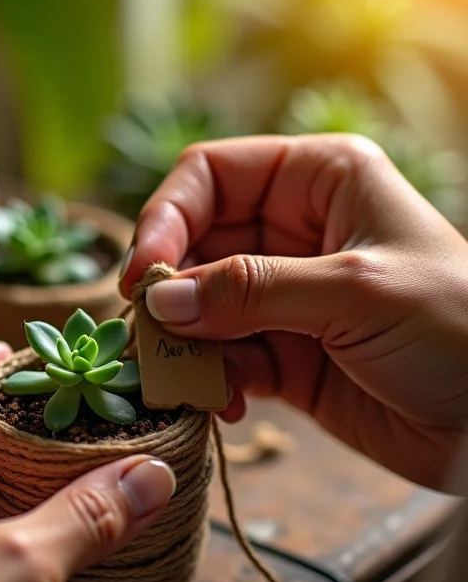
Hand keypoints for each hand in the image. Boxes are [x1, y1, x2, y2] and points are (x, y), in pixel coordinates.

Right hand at [120, 134, 467, 488]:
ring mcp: (283, 298)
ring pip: (200, 308)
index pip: (210, 176)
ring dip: (185, 345)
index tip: (145, 275)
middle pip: (195, 246)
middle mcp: (293, 233)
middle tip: (150, 336)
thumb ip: (251, 292)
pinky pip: (222, 358)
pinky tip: (224, 405)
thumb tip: (159, 299)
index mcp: (318, 181)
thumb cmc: (458, 328)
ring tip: (189, 381)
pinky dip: (212, 381)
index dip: (167, 217)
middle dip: (169, 292)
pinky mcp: (282, 355)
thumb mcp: (355, 291)